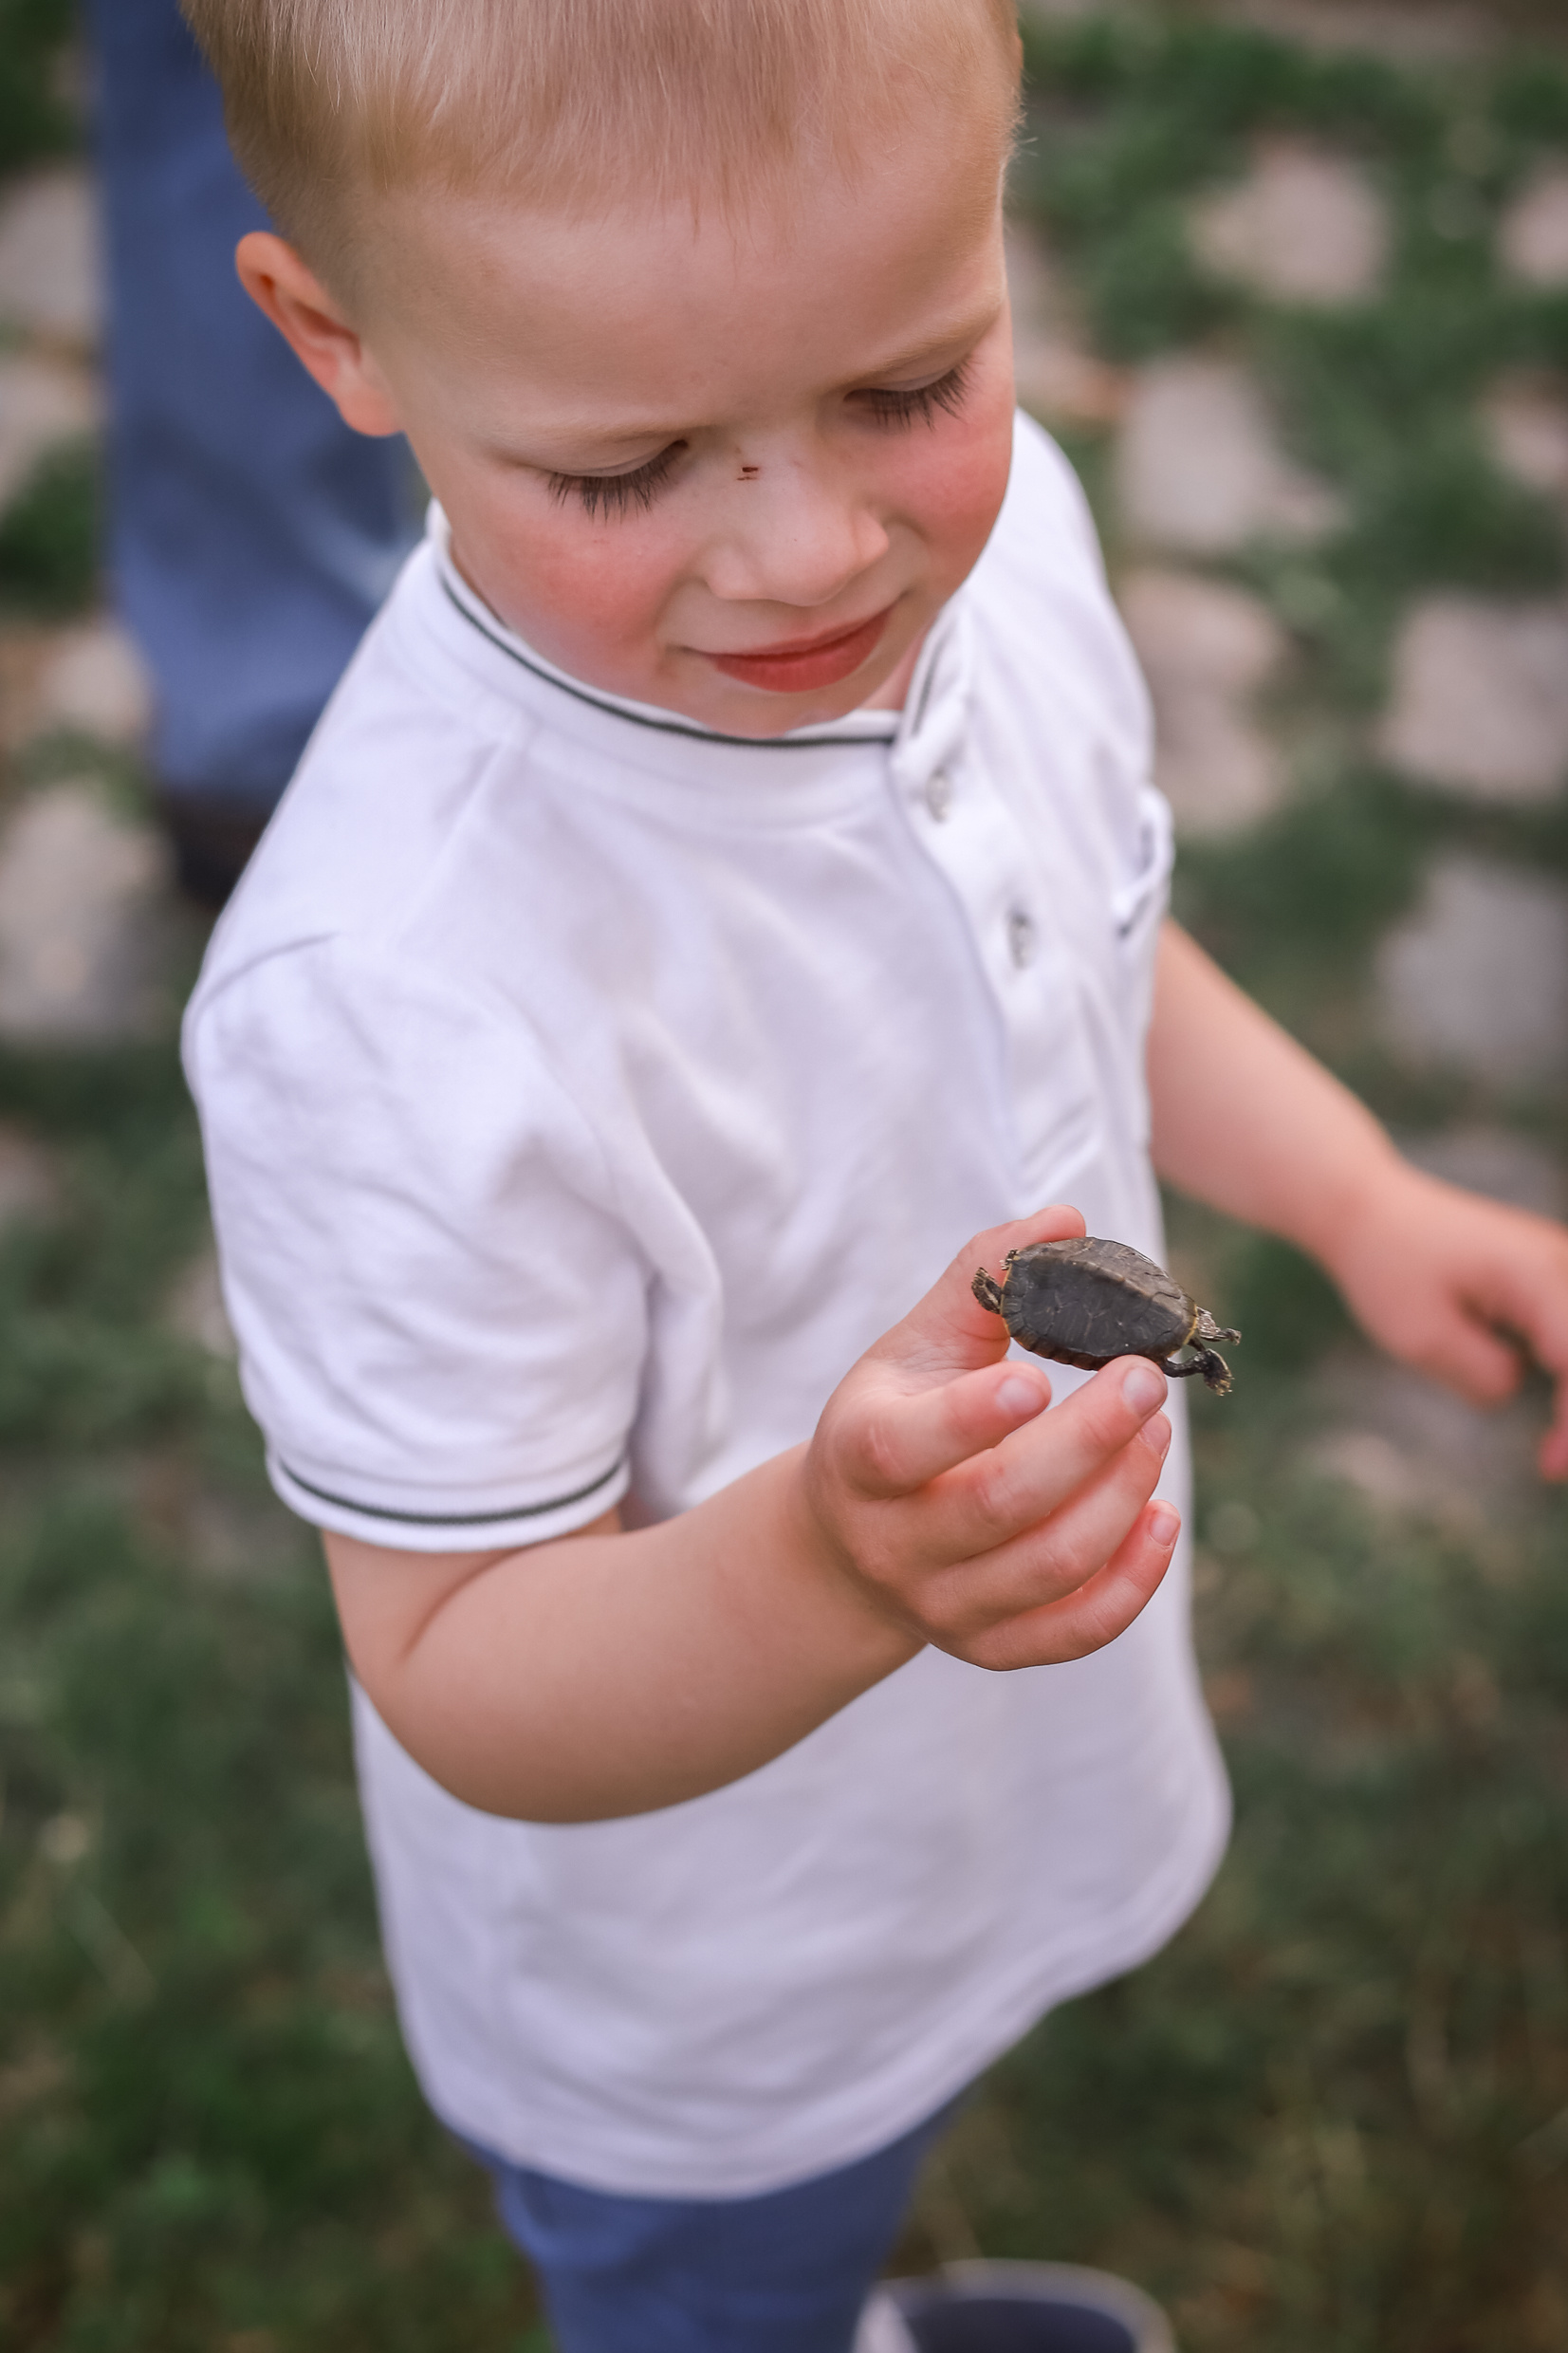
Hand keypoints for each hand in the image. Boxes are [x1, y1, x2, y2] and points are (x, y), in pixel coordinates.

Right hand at [796, 1206, 1180, 1670]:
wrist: (853, 1541)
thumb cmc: (899, 1416)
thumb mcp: (916, 1346)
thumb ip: (984, 1278)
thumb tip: (1068, 1218)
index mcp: (858, 1457)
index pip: (903, 1449)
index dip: (972, 1419)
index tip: (1042, 1376)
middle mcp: (892, 1543)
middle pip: (998, 1506)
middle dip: (1087, 1442)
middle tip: (1145, 1381)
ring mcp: (941, 1607)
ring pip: (1047, 1568)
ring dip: (1119, 1496)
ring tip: (1157, 1432)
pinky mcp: (990, 1648)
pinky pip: (1073, 1632)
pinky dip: (1131, 1582)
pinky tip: (1162, 1518)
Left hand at [1320, 1160, 1567, 1479]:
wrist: (1371, 1209)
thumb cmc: (1388, 1265)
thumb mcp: (1421, 1335)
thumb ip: (1482, 1374)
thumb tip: (1517, 1394)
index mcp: (1538, 1275)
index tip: (1550, 1467)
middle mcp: (1563, 1264)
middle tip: (1549, 1466)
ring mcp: (1563, 1268)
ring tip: (1551, 1452)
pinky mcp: (1553, 1279)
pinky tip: (1556, 1419)